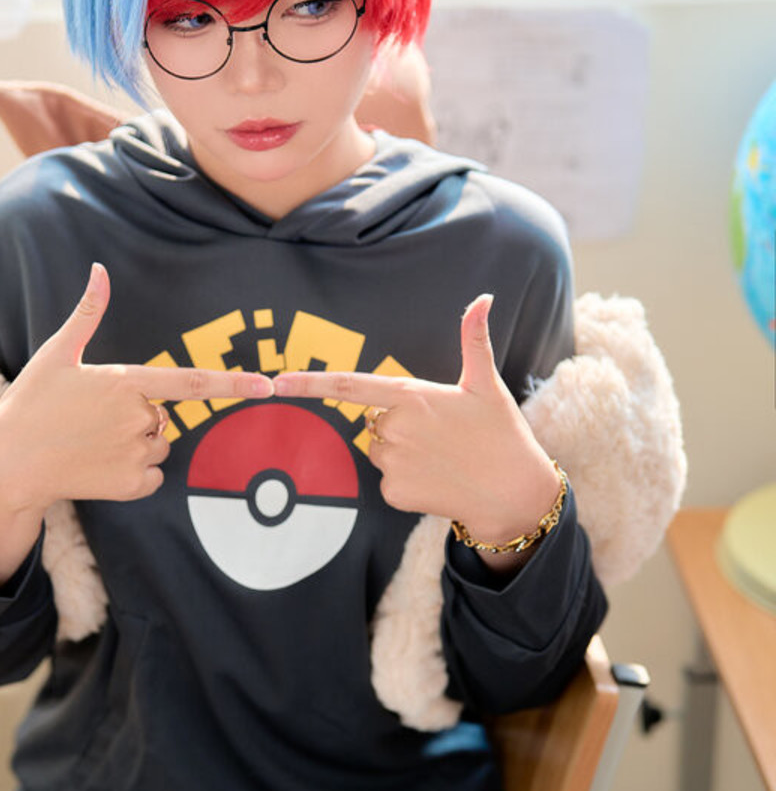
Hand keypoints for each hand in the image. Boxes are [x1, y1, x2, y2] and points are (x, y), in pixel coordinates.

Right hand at [0, 263, 272, 588]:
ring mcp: (135, 453)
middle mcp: (137, 418)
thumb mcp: (56, 354)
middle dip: (142, 415)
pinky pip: (152, 476)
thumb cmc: (30, 404)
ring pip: (160, 444)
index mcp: (125, 383)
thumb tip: (99, 269)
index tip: (268, 386)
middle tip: (94, 418)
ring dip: (139, 443)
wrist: (8, 464)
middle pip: (165, 415)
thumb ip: (87, 313)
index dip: (233, 383)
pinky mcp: (130, 485)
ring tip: (94, 441)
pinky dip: (134, 473)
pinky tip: (99, 465)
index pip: (192, 383)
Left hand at [273, 294, 560, 544]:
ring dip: (400, 451)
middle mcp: (395, 429)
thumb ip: (474, 340)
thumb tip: (483, 297)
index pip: (349, 386)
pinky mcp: (393, 492)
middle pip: (373, 420)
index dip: (310, 383)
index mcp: (412, 397)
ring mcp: (393, 463)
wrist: (513, 493)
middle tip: (439, 432)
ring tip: (441, 455)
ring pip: (379, 450)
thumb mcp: (486, 384)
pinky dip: (406, 479)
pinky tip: (436, 478)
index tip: (278, 382)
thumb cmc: (501, 434)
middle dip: (395, 423)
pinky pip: (386, 480)